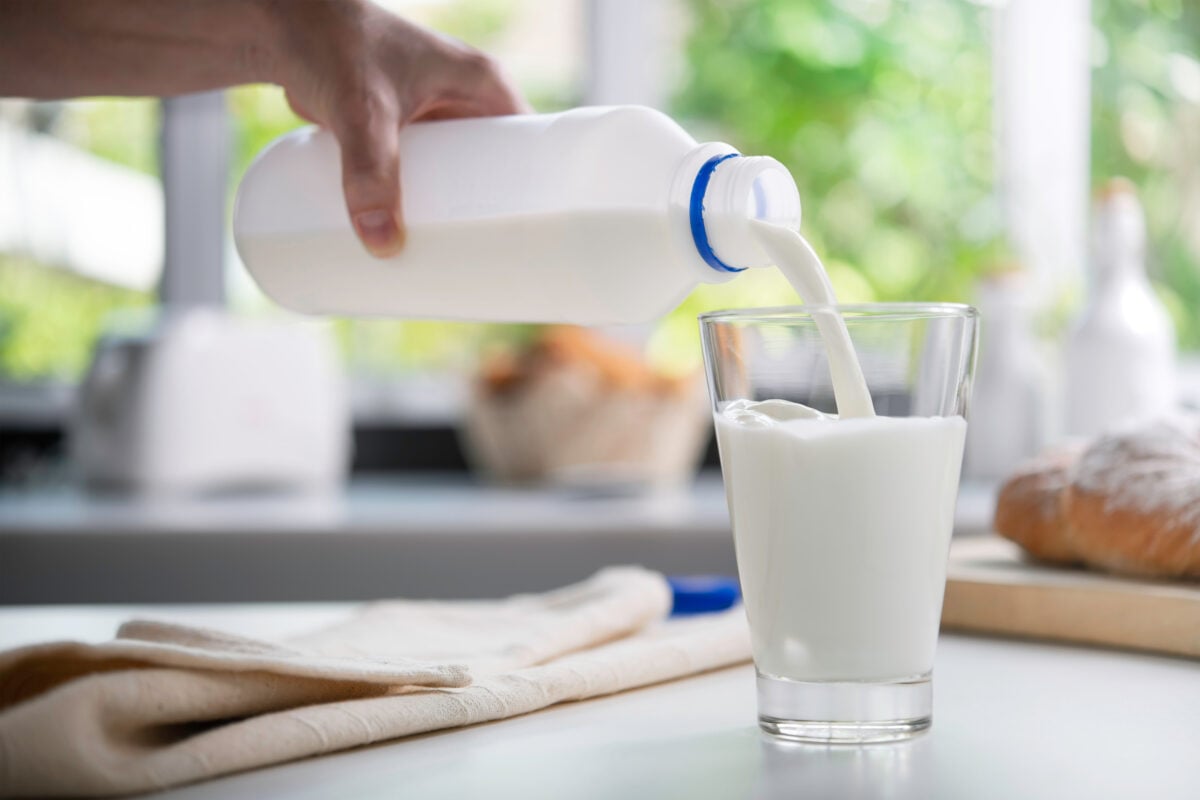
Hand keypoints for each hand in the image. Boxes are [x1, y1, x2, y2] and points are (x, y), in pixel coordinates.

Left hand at [271, 0, 528, 256]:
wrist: (280, 28)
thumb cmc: (334, 47)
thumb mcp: (363, 111)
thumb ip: (371, 172)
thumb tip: (383, 245)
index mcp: (484, 86)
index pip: (532, 145)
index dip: (538, 191)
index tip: (534, 237)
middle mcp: (465, 101)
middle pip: (498, 170)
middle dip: (495, 215)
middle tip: (491, 263)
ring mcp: (433, 118)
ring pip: (459, 177)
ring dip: (458, 214)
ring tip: (459, 262)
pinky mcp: (401, 133)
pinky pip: (427, 178)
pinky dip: (426, 206)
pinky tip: (422, 240)